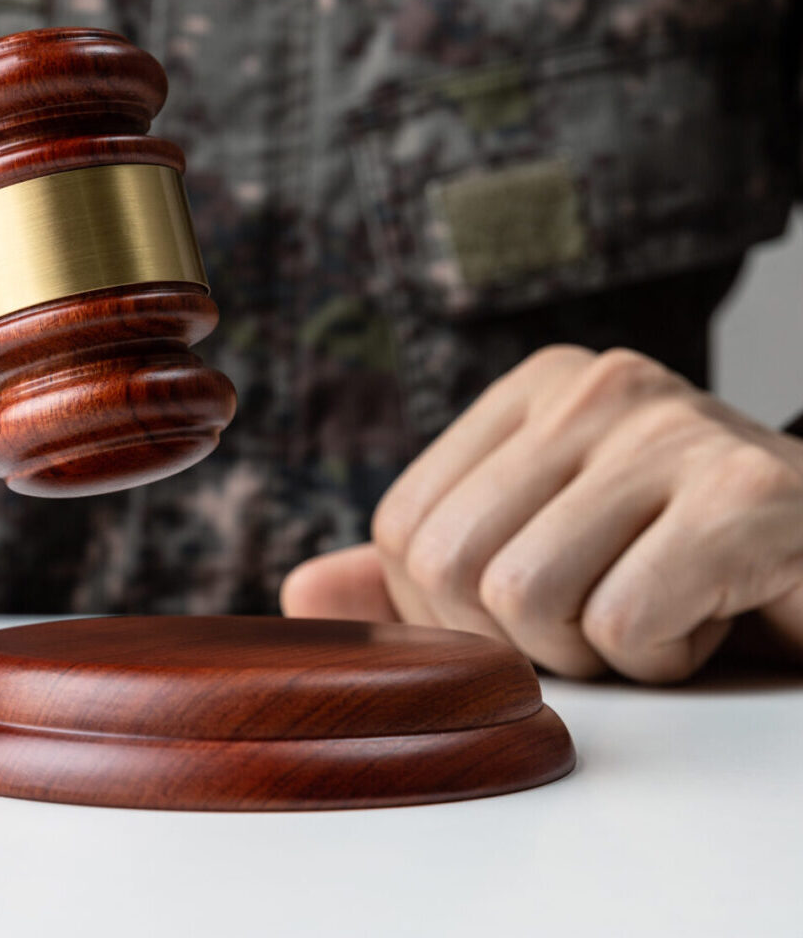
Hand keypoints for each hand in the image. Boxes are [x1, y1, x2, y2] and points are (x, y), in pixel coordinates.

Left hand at [282, 346, 802, 681]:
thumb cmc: (677, 568)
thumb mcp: (538, 554)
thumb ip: (420, 569)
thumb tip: (300, 589)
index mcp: (534, 391)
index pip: (403, 528)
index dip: (452, 610)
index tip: (539, 607)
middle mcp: (595, 386)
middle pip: (448, 563)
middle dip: (518, 636)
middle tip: (602, 615)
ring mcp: (671, 427)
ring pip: (525, 597)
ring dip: (591, 650)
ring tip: (660, 609)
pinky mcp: (744, 495)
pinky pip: (624, 623)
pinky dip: (662, 659)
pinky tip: (711, 616)